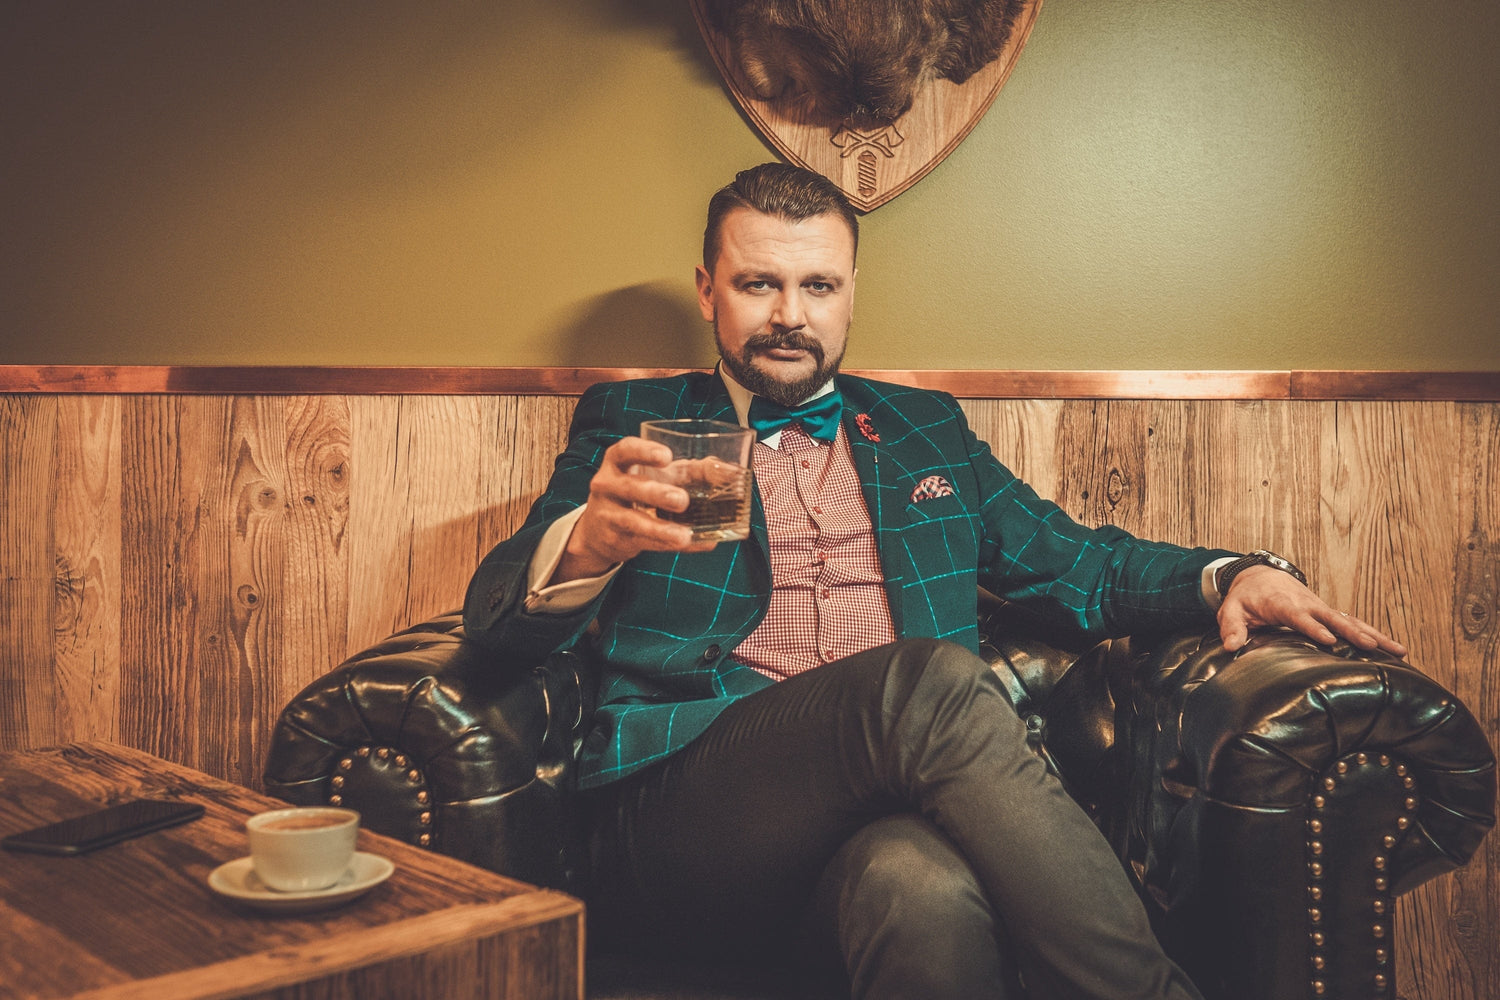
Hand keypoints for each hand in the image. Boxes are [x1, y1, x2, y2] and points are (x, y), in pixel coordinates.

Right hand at [552, 437, 717, 583]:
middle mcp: (608, 486)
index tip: (666, 456)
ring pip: (634, 521)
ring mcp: (609, 514)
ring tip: (684, 535)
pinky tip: (690, 543)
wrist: (599, 529)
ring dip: (661, 529)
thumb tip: (726, 471)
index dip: (644, 452)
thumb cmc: (636, 492)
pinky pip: (645, 543)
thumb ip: (689, 471)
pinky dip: (669, 545)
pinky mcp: (616, 539)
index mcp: (617, 463)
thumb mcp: (656, 476)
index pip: (625, 451)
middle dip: (656, 494)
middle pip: (630, 487)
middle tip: (681, 500)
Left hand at [1217, 565, 1407, 656]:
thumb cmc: (1245, 597)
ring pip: (1351, 621)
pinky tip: (1394, 649)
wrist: (1260, 576)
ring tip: (1398, 650)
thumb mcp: (1231, 610)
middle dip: (1352, 632)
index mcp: (1283, 603)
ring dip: (1374, 634)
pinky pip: (1354, 623)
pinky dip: (1374, 634)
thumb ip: (1231, 627)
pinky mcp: (1329, 613)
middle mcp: (1308, 604)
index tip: (1329, 640)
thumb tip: (1231, 646)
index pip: (1299, 617)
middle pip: (1333, 618)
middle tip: (1371, 646)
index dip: (1314, 628)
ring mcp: (1321, 608)